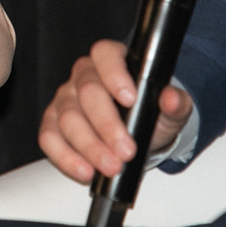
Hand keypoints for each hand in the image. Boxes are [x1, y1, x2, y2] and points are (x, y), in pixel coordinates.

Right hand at [38, 39, 193, 183]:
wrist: (138, 137)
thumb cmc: (150, 116)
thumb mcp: (169, 110)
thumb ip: (175, 103)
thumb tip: (171, 99)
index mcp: (111, 60)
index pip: (105, 55)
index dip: (115, 75)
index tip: (130, 100)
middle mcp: (83, 75)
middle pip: (87, 93)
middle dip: (107, 125)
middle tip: (126, 151)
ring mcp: (65, 99)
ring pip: (67, 118)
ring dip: (90, 147)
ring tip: (112, 167)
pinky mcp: (52, 124)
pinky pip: (50, 138)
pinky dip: (66, 158)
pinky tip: (86, 171)